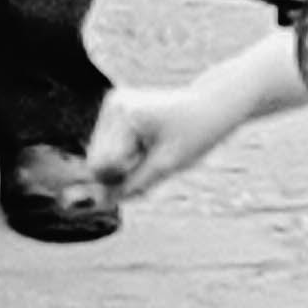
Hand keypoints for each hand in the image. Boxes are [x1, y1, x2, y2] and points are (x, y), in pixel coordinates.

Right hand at [87, 83, 214, 200]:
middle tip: (151, 168)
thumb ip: (132, 185)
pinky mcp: (114, 108)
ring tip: (150, 154)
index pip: (100, 166)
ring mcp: (112, 105)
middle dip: (119, 173)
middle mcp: (113, 106)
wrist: (211, 106)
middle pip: (95, 160)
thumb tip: (101, 203)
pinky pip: (106, 144)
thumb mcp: (166, 166)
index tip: (145, 179)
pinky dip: (124, 153)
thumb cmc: (195, 136)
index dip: (118, 181)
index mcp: (126, 116)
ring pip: (98, 153)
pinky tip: (145, 146)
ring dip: (121, 164)